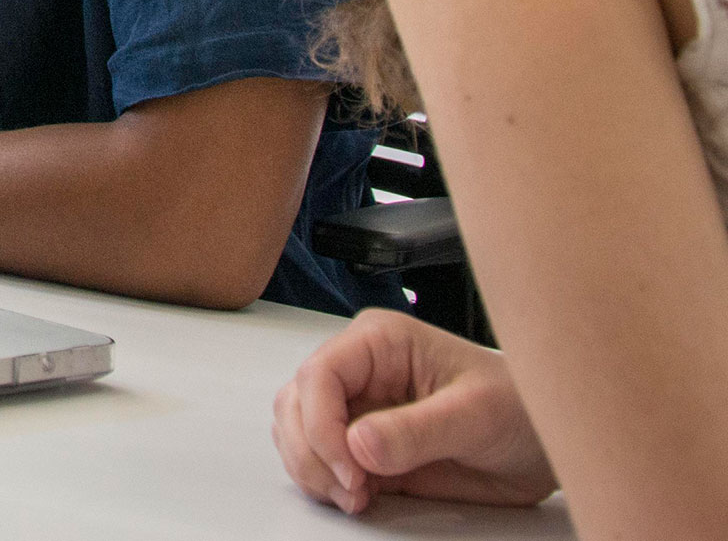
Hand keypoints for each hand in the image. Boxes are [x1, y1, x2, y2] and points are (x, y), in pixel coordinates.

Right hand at [274, 309, 557, 514]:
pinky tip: (360, 496)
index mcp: (380, 342)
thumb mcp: (475, 415)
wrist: (541, 443)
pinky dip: (326, 483)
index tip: (351, 471)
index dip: (321, 425)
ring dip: (313, 468)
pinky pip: (320, 459)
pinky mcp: (366, 446)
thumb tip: (358, 445)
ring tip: (356, 496)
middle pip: (296, 402)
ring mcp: (360, 407)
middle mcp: (360, 369)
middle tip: (352, 491)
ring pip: (297, 429)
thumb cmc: (518, 409)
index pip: (320, 374)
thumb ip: (417, 430)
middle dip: (312, 451)